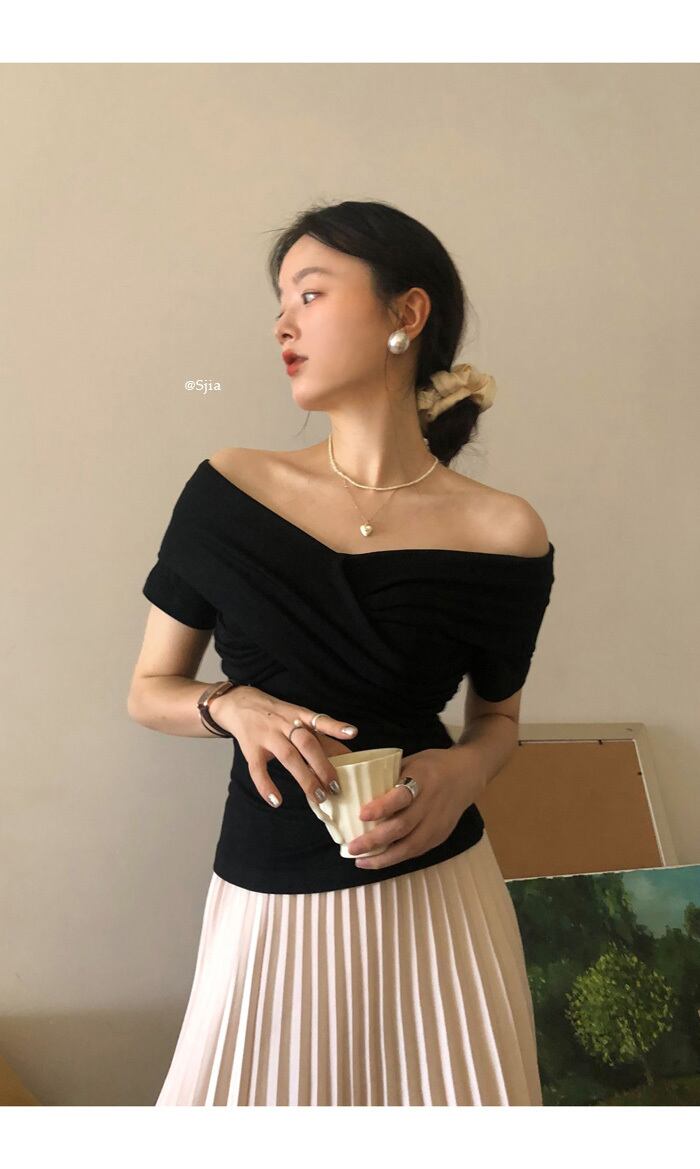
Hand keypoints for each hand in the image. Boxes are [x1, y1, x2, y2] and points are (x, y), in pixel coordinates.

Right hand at [209, 686, 357, 807]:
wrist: (239, 704)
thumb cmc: (275, 714)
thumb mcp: (296, 716)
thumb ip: (317, 734)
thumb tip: (347, 755)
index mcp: (298, 714)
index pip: (319, 720)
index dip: (335, 727)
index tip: (353, 733)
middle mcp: (284, 723)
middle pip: (306, 743)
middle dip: (323, 765)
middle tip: (336, 786)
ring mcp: (267, 736)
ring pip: (288, 756)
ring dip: (305, 778)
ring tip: (318, 797)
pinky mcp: (251, 749)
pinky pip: (258, 769)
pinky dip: (267, 786)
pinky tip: (277, 801)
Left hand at [345, 748, 484, 869]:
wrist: (468, 775)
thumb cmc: (433, 765)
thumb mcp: (412, 761)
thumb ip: (390, 777)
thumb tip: (358, 791)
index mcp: (423, 779)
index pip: (402, 796)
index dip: (382, 807)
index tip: (362, 814)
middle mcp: (432, 802)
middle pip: (403, 826)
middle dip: (375, 840)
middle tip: (352, 847)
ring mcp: (438, 822)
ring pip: (411, 846)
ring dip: (384, 857)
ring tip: (361, 861)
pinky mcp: (442, 835)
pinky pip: (417, 850)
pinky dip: (397, 858)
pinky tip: (380, 860)